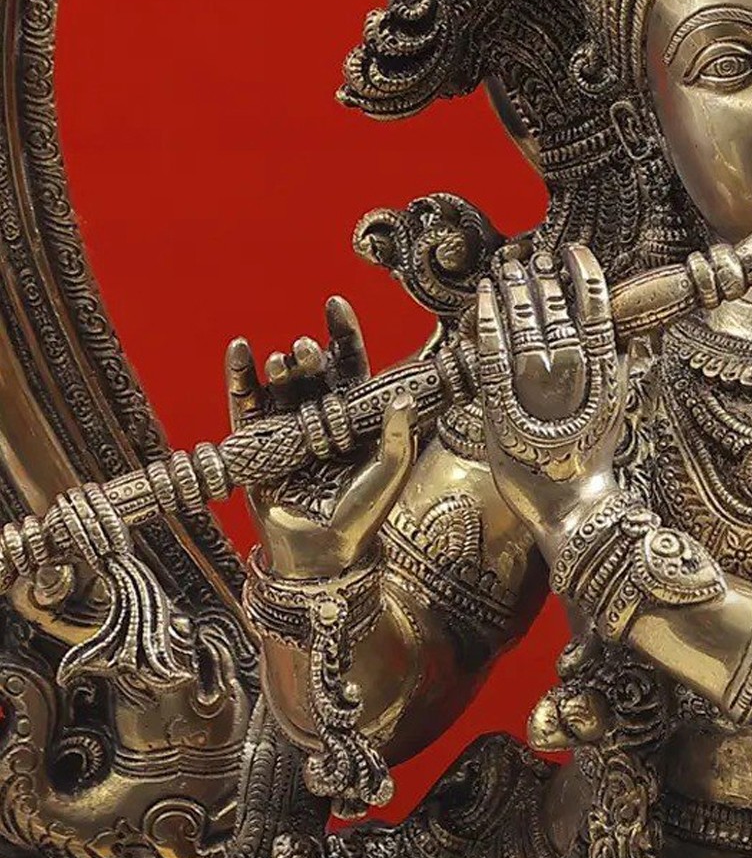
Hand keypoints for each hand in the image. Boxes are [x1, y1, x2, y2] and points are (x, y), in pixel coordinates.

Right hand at [225, 297, 416, 581]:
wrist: (321, 553)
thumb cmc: (362, 514)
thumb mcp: (390, 472)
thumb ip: (399, 436)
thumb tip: (405, 397)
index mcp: (352, 412)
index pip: (348, 361)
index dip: (342, 332)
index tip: (335, 303)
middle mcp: (319, 414)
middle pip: (313, 371)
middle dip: (310, 354)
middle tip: (308, 349)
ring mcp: (286, 428)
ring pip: (281, 384)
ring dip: (280, 366)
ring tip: (282, 360)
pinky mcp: (257, 445)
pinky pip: (245, 405)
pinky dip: (240, 376)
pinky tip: (241, 350)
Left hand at [474, 244, 624, 553]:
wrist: (573, 507)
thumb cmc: (592, 457)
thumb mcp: (615, 406)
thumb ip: (620, 366)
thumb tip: (629, 332)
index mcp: (603, 376)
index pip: (596, 314)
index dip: (586, 278)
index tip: (575, 252)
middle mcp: (570, 383)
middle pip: (557, 319)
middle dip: (544, 283)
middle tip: (535, 258)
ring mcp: (534, 398)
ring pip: (525, 334)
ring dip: (515, 296)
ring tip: (508, 270)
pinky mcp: (501, 414)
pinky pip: (492, 362)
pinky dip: (488, 328)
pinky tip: (484, 302)